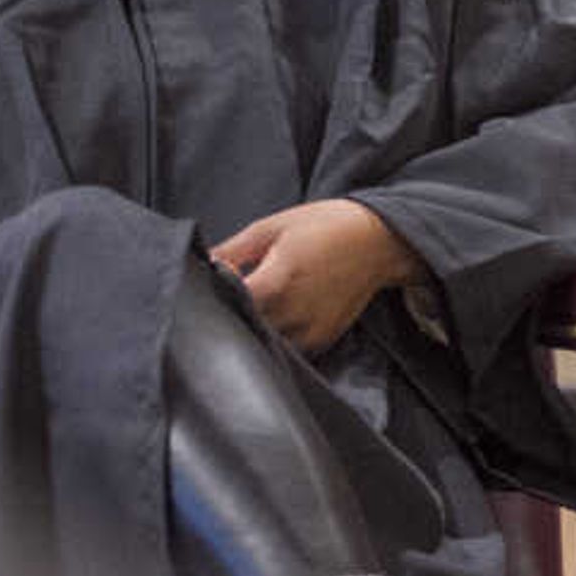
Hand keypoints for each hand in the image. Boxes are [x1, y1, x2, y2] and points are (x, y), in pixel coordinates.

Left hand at [209, 199, 422, 351]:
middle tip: (222, 300)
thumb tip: (196, 267)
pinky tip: (274, 317)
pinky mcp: (321, 341)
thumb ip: (230, 251)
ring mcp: (309, 332)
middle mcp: (293, 313)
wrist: (379, 241)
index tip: (206, 287)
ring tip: (251, 309)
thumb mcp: (271, 227)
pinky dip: (274, 338)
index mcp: (277, 280)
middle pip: (241, 329)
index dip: (211, 297)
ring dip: (250, 331)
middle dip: (228, 316)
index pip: (228, 304)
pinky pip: (286, 349)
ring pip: (262, 344)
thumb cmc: (324, 226)